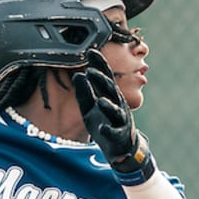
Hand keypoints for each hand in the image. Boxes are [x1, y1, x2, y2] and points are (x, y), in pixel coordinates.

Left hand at [71, 49, 156, 184]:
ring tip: (100, 101)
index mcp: (110, 95)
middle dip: (102, 81)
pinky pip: (114, 133)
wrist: (119, 147)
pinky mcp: (119, 135)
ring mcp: (120, 120)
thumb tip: (77, 75)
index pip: (105, 76)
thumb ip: (84, 93)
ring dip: (108, 105)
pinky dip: (108, 131)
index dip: (99, 64)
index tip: (91, 51)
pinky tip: (103, 129)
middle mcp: (117, 104)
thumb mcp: (90, 107)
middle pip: (110, 90)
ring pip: (115, 111)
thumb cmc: (104, 123)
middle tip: (91, 71)